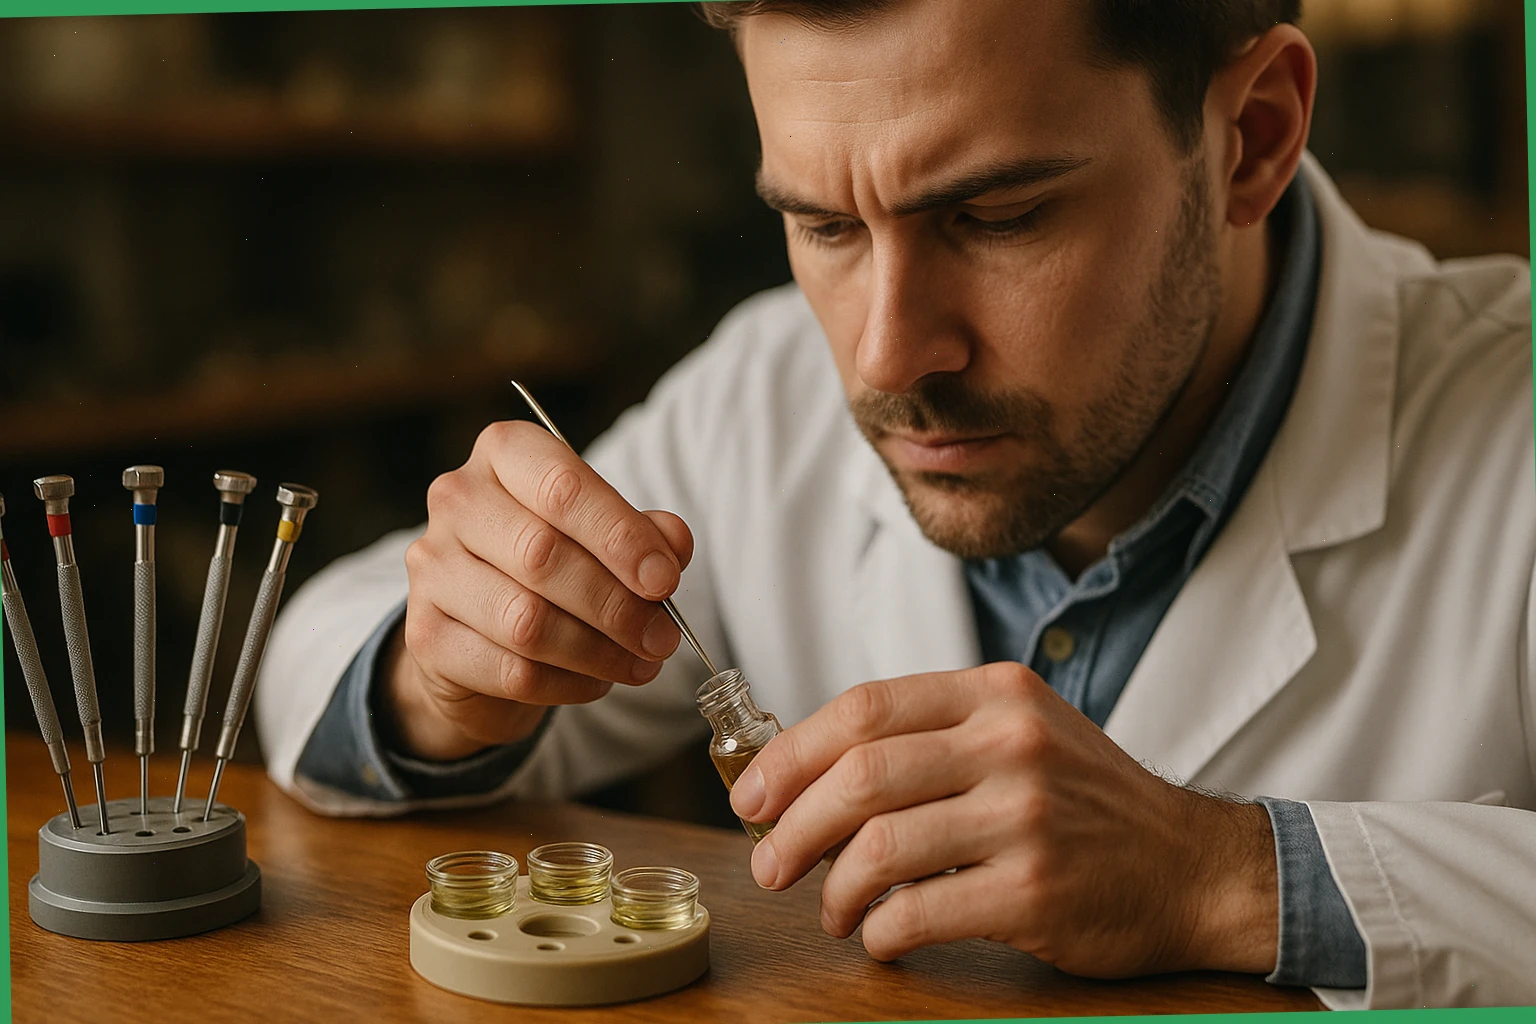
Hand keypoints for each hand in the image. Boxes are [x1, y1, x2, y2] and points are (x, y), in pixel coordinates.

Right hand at [385, 419, 693, 760]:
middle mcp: (457, 499)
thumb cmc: (553, 565)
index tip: (664, 580)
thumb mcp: (604, 535)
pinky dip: (567, 683)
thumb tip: (673, 546)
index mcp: (506, 454)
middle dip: (616, 604)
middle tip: (662, 638)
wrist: (480, 628)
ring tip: (641, 664)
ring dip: (598, 651)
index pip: (563, 486)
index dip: (620, 536)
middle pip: (542, 554)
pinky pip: (509, 670)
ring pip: (525, 621)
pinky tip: (596, 681)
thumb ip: (644, 534)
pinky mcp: (426, 635)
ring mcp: (432, 567)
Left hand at [728, 662, 1278, 976]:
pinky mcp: (1034, 890)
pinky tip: (882, 936)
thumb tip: (809, 773)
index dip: (792, 753)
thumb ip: (930, 736)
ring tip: (832, 909)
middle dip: (793, 826)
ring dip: (833, 889)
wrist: (1194, 865)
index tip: (752, 794)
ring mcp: (1025, 817)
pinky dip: (881, 931)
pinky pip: (918, 911)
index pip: (864, 709)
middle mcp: (1010, 744)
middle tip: (769, 862)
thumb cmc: (1087, 801)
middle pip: (860, 776)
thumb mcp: (1020, 732)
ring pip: (879, 847)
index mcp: (994, 694)